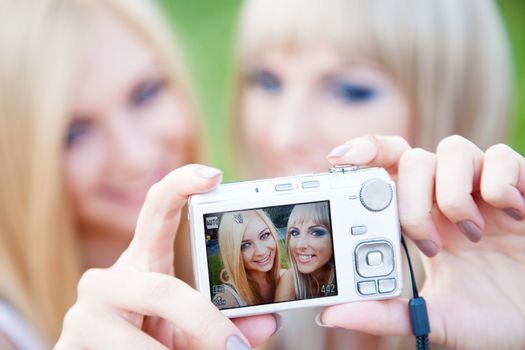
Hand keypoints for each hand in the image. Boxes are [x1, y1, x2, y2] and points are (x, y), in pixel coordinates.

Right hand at [55, 164, 276, 349]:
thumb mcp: (186, 329)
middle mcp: (107, 279)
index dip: (180, 185)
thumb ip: (222, 323)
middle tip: (234, 346)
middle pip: (161, 288)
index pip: (156, 210)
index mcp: (141, 263)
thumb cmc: (146, 340)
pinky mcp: (70, 344)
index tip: (211, 175)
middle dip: (203, 322)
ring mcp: (84, 311)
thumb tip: (268, 321)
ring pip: (142, 338)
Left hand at [320, 135, 524, 349]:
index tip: (337, 160)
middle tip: (428, 244)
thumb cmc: (494, 318)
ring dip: (452, 193)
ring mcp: (485, 189)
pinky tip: (509, 215)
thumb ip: (385, 313)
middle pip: (413, 158)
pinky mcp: (524, 186)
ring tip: (471, 235)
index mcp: (424, 220)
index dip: (364, 155)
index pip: (387, 170)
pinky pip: (502, 156)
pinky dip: (498, 183)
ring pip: (452, 149)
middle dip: (411, 198)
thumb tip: (331, 315)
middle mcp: (449, 197)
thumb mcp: (434, 318)